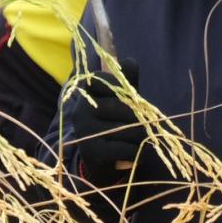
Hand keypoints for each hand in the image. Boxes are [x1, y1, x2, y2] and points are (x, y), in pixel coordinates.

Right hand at [69, 60, 144, 184]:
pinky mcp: (90, 150)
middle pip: (127, 108)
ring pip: (130, 129)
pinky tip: (131, 153)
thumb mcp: (121, 98)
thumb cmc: (114, 123)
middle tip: (140, 127)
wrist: (98, 161)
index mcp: (86, 91)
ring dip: (140, 138)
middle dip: (141, 120)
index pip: (109, 80)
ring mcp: (84, 130)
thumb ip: (127, 79)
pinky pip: (127, 148)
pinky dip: (136, 153)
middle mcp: (80, 109)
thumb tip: (130, 62)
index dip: (126, 91)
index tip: (130, 102)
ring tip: (135, 141)